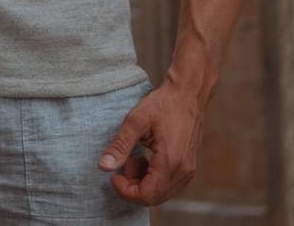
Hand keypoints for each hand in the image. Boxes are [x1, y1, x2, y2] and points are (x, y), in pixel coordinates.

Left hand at [98, 80, 203, 206]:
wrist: (188, 94)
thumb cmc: (163, 104)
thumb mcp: (135, 121)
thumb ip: (120, 146)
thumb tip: (104, 166)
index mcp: (170, 162)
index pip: (146, 195)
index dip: (126, 190)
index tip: (114, 175)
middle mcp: (183, 171)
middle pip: (154, 198)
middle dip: (133, 187)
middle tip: (124, 164)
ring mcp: (188, 170)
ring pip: (162, 193)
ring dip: (143, 182)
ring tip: (134, 158)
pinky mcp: (188, 167)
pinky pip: (169, 185)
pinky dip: (153, 179)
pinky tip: (146, 160)